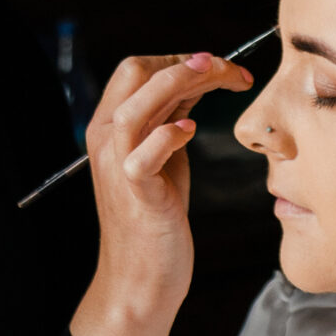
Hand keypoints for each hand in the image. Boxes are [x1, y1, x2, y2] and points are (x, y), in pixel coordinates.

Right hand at [71, 51, 252, 335]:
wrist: (141, 277)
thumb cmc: (157, 214)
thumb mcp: (165, 154)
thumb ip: (173, 116)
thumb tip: (199, 78)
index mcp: (110, 125)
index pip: (137, 67)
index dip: (182, 58)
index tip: (222, 67)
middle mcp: (106, 138)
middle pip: (135, 72)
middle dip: (188, 61)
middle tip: (229, 70)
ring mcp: (117, 165)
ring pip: (136, 105)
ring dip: (180, 81)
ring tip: (217, 77)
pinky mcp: (135, 192)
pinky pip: (142, 154)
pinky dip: (167, 135)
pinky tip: (191, 130)